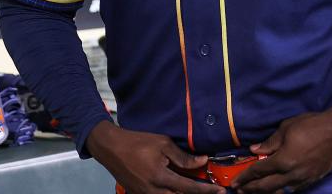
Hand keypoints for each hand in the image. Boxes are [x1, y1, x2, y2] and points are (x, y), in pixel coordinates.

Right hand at [86, 121, 225, 193]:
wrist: (111, 148)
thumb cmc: (137, 142)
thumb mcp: (162, 144)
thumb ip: (183, 157)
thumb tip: (202, 162)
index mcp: (160, 177)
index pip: (189, 188)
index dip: (207, 191)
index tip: (220, 192)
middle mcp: (153, 191)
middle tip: (211, 192)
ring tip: (195, 190)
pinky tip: (177, 189)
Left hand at [230, 100, 331, 192]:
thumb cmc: (312, 125)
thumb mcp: (287, 128)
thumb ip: (270, 142)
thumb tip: (254, 150)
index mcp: (284, 160)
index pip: (259, 171)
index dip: (245, 177)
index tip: (235, 182)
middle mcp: (292, 174)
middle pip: (266, 187)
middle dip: (251, 189)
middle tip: (239, 191)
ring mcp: (303, 179)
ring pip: (280, 191)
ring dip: (265, 192)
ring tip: (254, 191)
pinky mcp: (312, 180)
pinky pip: (292, 189)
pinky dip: (281, 190)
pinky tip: (276, 188)